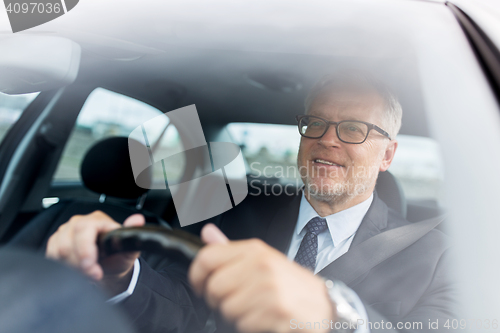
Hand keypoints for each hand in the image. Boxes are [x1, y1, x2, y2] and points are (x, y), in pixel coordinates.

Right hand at [46, 211, 144, 293]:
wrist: (108, 267)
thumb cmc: (117, 256)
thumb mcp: (129, 248)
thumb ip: (132, 234)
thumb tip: (138, 220)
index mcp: (97, 220)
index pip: (84, 230)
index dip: (86, 251)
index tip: (93, 270)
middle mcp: (78, 222)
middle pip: (68, 244)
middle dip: (80, 265)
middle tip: (93, 275)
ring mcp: (64, 232)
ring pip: (58, 252)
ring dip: (72, 268)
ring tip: (87, 273)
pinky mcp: (54, 242)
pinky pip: (50, 257)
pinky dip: (63, 267)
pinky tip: (76, 270)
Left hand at [189, 224, 334, 332]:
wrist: (324, 306)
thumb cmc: (291, 284)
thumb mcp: (262, 259)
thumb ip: (231, 249)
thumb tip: (207, 233)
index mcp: (255, 250)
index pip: (208, 257)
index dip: (196, 275)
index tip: (200, 285)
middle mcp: (261, 265)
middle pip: (214, 286)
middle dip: (218, 300)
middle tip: (234, 301)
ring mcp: (270, 288)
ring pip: (226, 308)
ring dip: (235, 315)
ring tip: (253, 309)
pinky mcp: (276, 311)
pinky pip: (243, 324)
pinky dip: (249, 326)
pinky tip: (263, 318)